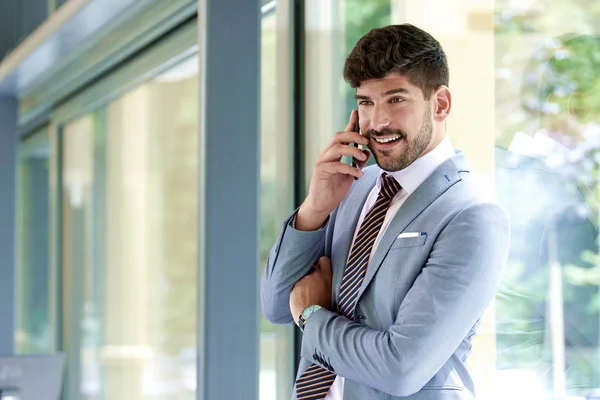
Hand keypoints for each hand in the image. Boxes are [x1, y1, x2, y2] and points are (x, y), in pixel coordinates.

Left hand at [290, 257, 332, 324]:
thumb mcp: (330, 293)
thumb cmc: (323, 308)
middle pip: (312, 266)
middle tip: (310, 283)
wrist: (311, 316)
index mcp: (327, 277)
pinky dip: (297, 287)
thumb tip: (322, 280)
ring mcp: (304, 279)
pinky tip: (298, 295)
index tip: (319, 268)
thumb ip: (326, 283)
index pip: (324, 260)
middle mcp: (316, 274)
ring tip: (304, 292)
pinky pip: (296, 283)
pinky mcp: (295, 284)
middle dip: (310, 273)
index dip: (321, 263)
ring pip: (302, 275)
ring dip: (303, 281)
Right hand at [296, 110, 370, 230]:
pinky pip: (336, 165)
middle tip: (366, 142)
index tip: (356, 112)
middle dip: (354, 136)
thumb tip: (366, 151)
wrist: (322, 204)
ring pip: (336, 147)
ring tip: (362, 157)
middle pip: (338, 136)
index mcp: (334, 152)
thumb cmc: (334, 188)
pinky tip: (358, 173)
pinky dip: (349, 168)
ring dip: (352, 150)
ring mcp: (322, 162)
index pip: (343, 134)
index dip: (350, 123)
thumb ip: (357, 162)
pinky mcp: (320, 171)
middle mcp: (326, 153)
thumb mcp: (351, 173)